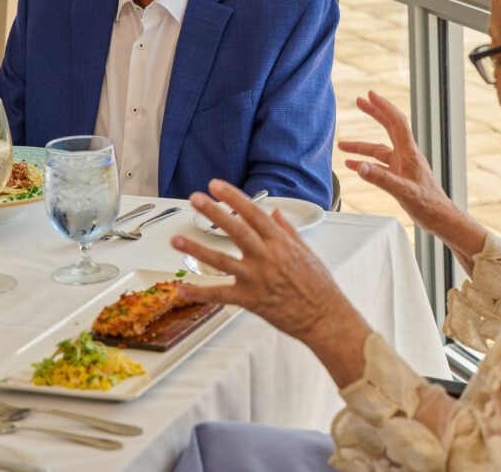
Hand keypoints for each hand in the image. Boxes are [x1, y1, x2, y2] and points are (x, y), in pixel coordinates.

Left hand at [171, 179, 370, 387]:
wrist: (325, 316)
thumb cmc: (319, 285)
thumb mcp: (307, 251)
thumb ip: (287, 231)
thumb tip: (275, 212)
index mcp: (280, 242)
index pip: (253, 213)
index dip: (233, 197)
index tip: (216, 185)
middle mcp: (267, 257)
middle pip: (235, 229)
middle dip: (213, 212)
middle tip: (195, 198)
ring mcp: (257, 278)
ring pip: (221, 260)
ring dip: (196, 248)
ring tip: (175, 239)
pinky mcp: (250, 299)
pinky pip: (220, 295)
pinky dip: (199, 292)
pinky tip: (181, 288)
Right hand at [338, 91, 487, 271]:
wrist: (441, 219)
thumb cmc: (429, 206)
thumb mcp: (403, 192)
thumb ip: (380, 179)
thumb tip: (359, 166)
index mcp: (409, 154)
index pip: (396, 122)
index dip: (383, 107)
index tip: (369, 95)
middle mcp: (406, 156)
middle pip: (388, 128)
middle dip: (373, 114)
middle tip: (358, 101)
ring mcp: (403, 166)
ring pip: (379, 150)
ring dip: (361, 147)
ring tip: (342, 146)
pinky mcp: (400, 177)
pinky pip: (380, 166)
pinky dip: (366, 165)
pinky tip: (354, 167)